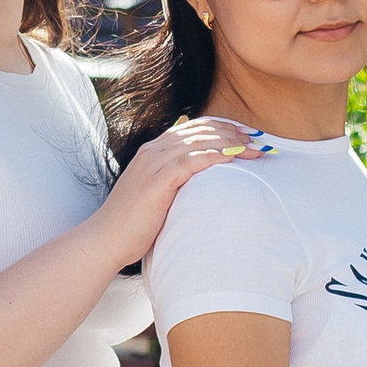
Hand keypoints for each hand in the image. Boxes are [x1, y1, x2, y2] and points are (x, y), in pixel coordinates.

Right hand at [88, 115, 264, 268]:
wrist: (106, 239)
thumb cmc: (132, 222)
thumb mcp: (155, 192)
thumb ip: (174, 180)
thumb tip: (201, 181)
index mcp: (152, 151)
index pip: (192, 127)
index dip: (223, 127)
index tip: (247, 136)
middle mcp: (152, 151)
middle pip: (199, 130)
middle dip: (234, 132)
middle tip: (260, 141)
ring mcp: (153, 164)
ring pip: (198, 142)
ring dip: (231, 143)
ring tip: (256, 150)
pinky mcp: (156, 182)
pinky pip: (190, 161)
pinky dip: (214, 156)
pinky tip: (233, 158)